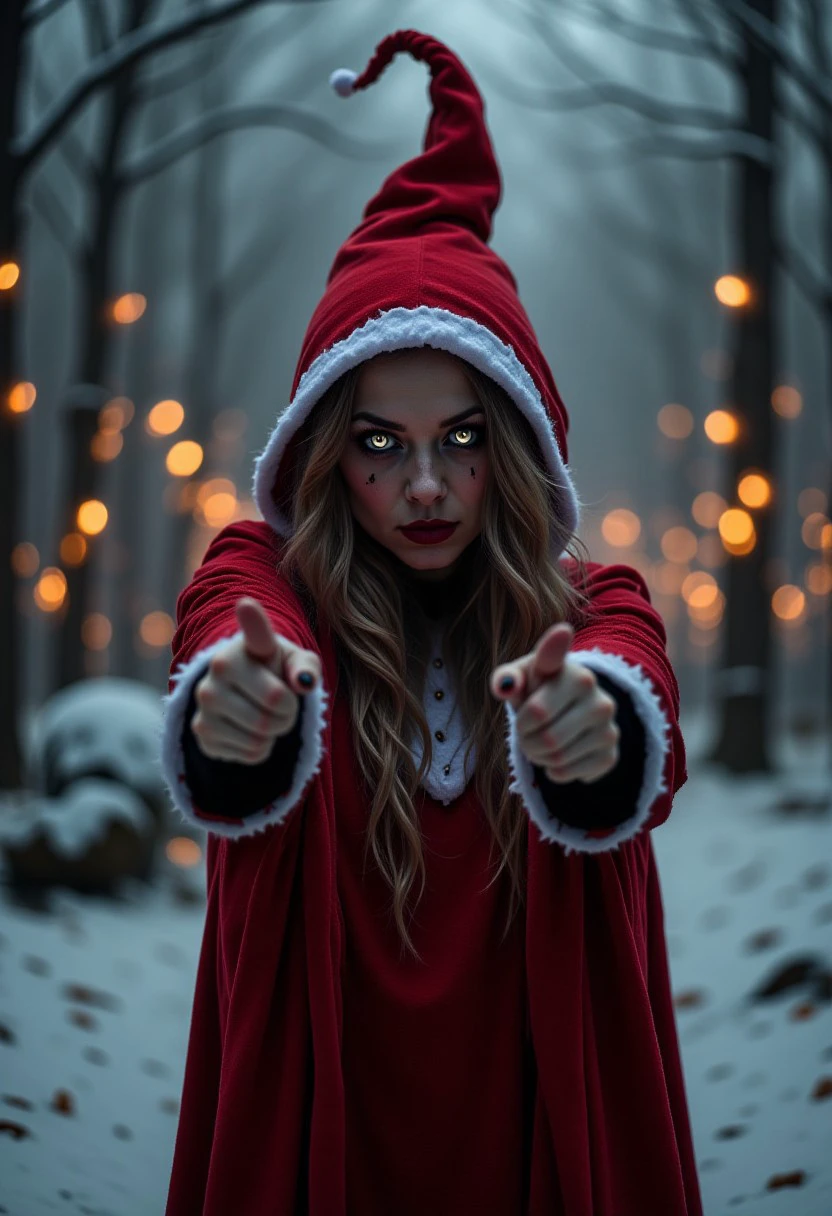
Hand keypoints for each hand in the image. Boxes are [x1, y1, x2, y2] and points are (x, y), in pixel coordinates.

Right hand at [191, 596, 320, 763]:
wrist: (242, 692)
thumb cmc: (275, 670)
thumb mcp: (296, 663)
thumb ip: (305, 667)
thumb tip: (304, 682)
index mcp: (244, 645)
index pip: (253, 633)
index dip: (252, 619)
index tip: (247, 605)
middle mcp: (217, 669)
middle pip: (276, 706)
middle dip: (290, 712)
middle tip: (282, 703)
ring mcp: (204, 702)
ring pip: (263, 735)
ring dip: (276, 732)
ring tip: (265, 715)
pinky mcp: (202, 733)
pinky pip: (252, 753)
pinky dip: (261, 748)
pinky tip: (249, 730)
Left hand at [489, 623, 619, 783]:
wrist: (571, 713)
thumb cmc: (539, 691)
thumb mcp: (522, 680)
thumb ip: (509, 679)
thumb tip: (504, 685)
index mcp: (574, 672)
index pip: (554, 665)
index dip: (554, 647)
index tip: (560, 631)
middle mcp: (598, 696)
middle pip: (543, 735)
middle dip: (525, 739)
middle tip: (526, 732)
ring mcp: (608, 726)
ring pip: (555, 758)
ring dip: (537, 756)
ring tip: (542, 741)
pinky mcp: (610, 754)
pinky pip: (567, 774)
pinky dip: (554, 771)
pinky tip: (560, 754)